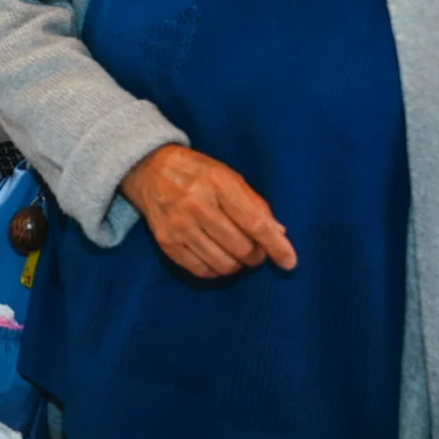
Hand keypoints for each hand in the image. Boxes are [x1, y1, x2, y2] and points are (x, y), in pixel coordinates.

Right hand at [119, 143, 296, 277]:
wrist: (148, 169)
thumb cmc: (197, 172)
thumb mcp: (229, 176)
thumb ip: (255, 205)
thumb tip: (279, 235)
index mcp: (217, 183)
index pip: (254, 223)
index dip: (275, 246)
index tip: (289, 261)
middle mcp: (196, 205)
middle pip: (240, 248)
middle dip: (256, 256)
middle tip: (256, 251)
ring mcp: (179, 225)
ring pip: (222, 264)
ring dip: (237, 265)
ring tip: (236, 254)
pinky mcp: (166, 242)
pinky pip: (200, 270)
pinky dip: (216, 270)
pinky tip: (217, 257)